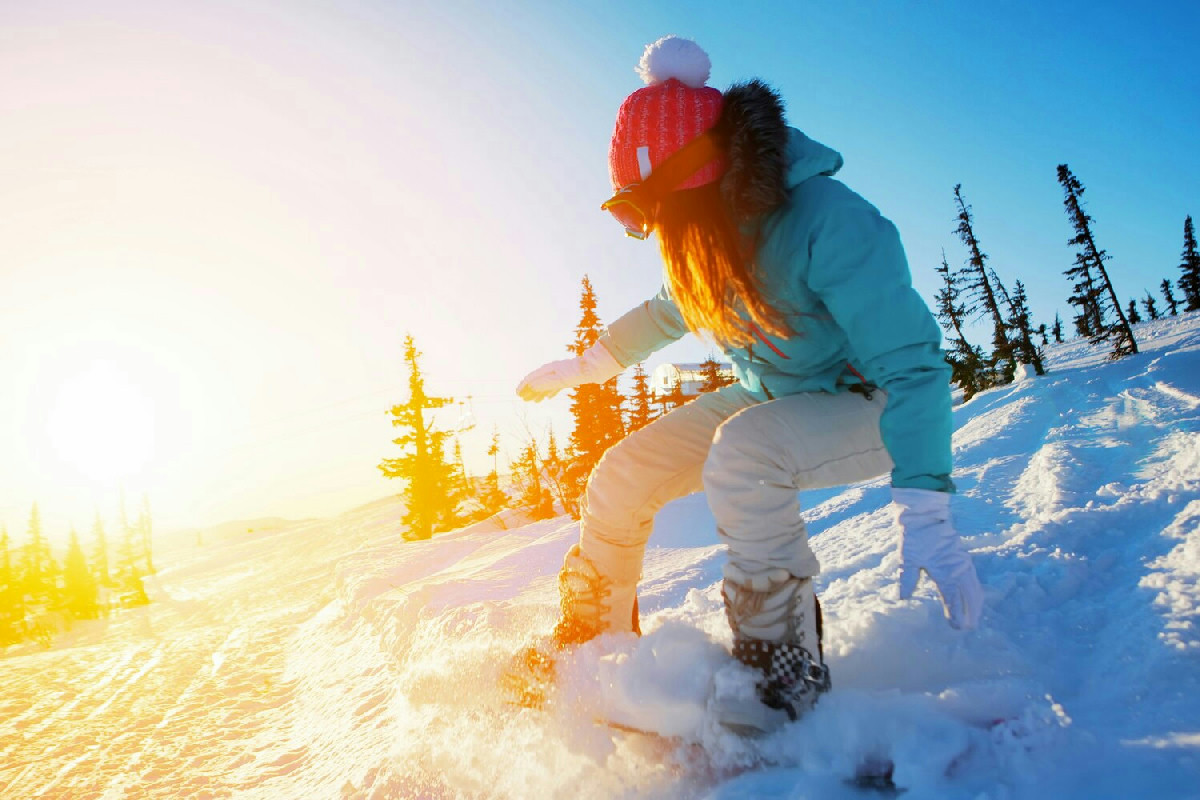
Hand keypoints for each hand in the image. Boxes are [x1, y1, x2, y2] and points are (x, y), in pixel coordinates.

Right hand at [516, 342, 623, 401]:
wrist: (594, 368)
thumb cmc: (577, 372)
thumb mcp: (560, 379)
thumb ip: (546, 383)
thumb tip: (532, 387)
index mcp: (549, 369)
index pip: (532, 378)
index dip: (524, 386)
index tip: (517, 393)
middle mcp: (553, 371)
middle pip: (538, 381)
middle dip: (530, 390)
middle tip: (522, 400)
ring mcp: (560, 374)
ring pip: (546, 385)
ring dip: (538, 393)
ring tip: (533, 402)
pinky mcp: (567, 378)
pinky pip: (554, 386)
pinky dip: (549, 392)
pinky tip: (547, 398)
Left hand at [893, 488, 982, 629]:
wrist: (927, 513)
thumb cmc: (916, 535)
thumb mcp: (907, 557)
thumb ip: (908, 578)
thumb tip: (904, 598)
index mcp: (945, 572)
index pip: (953, 599)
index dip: (956, 614)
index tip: (957, 628)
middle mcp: (958, 569)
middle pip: (970, 596)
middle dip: (971, 613)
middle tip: (968, 629)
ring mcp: (964, 563)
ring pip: (975, 588)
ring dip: (976, 604)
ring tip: (975, 619)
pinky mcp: (964, 557)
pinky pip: (974, 579)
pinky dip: (976, 592)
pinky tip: (974, 598)